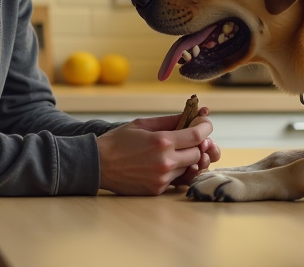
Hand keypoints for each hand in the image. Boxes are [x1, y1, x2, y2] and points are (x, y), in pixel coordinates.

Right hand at [96, 107, 220, 195]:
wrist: (97, 165)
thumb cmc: (118, 141)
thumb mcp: (142, 124)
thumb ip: (169, 120)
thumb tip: (192, 114)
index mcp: (162, 142)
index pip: (198, 135)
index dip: (206, 127)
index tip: (205, 123)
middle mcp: (165, 161)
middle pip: (197, 153)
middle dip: (195, 144)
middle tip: (187, 138)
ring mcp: (162, 178)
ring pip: (188, 168)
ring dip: (185, 159)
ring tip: (171, 151)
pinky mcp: (157, 189)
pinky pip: (176, 179)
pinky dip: (173, 171)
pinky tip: (160, 164)